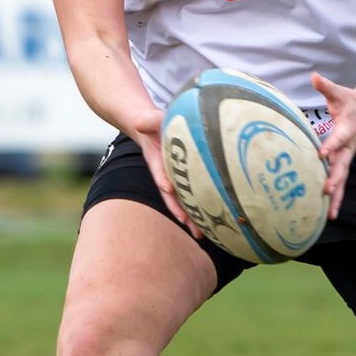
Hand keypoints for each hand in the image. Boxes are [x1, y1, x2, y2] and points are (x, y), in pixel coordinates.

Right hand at [126, 110, 200, 238]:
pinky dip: (199, 208)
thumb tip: (143, 121)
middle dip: (180, 212)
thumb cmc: (150, 124)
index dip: (164, 180)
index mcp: (156, 159)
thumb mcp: (149, 119)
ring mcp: (173, 178)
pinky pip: (191, 195)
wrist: (147, 129)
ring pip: (182, 201)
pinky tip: (212, 222)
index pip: (160, 172)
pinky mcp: (183, 179)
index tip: (169, 189)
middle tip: (191, 227)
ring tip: (201, 236)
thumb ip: (148, 120)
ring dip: (191, 218)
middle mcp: (164, 173)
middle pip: (172, 196)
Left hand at [308, 71, 355, 221]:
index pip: (339, 138)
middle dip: (335, 178)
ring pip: (342, 179)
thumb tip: (314, 76)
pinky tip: (329, 214)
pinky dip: (335, 198)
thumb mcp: (337, 92)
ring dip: (337, 196)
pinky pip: (340, 182)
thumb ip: (325, 86)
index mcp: (347, 128)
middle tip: (327, 190)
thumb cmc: (347, 101)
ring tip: (331, 214)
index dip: (332, 144)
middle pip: (342, 165)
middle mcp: (349, 146)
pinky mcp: (343, 163)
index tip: (322, 153)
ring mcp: (347, 157)